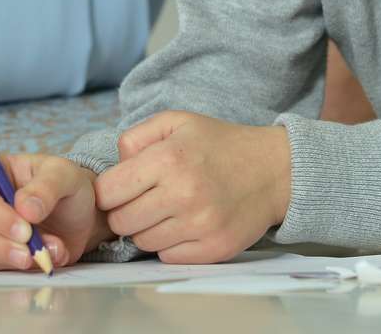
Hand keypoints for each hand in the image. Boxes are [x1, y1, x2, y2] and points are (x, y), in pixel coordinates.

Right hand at [0, 154, 105, 271]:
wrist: (75, 217)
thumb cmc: (64, 187)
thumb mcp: (65, 176)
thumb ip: (47, 187)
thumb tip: (25, 208)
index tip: (25, 229)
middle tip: (30, 251)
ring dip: (5, 256)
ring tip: (39, 256)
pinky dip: (10, 267)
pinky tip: (34, 261)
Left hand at [95, 111, 289, 263]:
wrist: (272, 170)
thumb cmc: (219, 145)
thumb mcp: (176, 122)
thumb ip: (135, 137)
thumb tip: (115, 168)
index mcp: (168, 159)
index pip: (107, 192)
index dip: (108, 191)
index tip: (119, 188)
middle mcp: (182, 194)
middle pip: (121, 222)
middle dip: (125, 211)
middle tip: (144, 200)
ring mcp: (200, 225)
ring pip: (143, 242)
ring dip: (148, 229)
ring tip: (168, 210)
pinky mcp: (214, 249)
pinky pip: (168, 258)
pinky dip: (170, 245)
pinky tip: (185, 225)